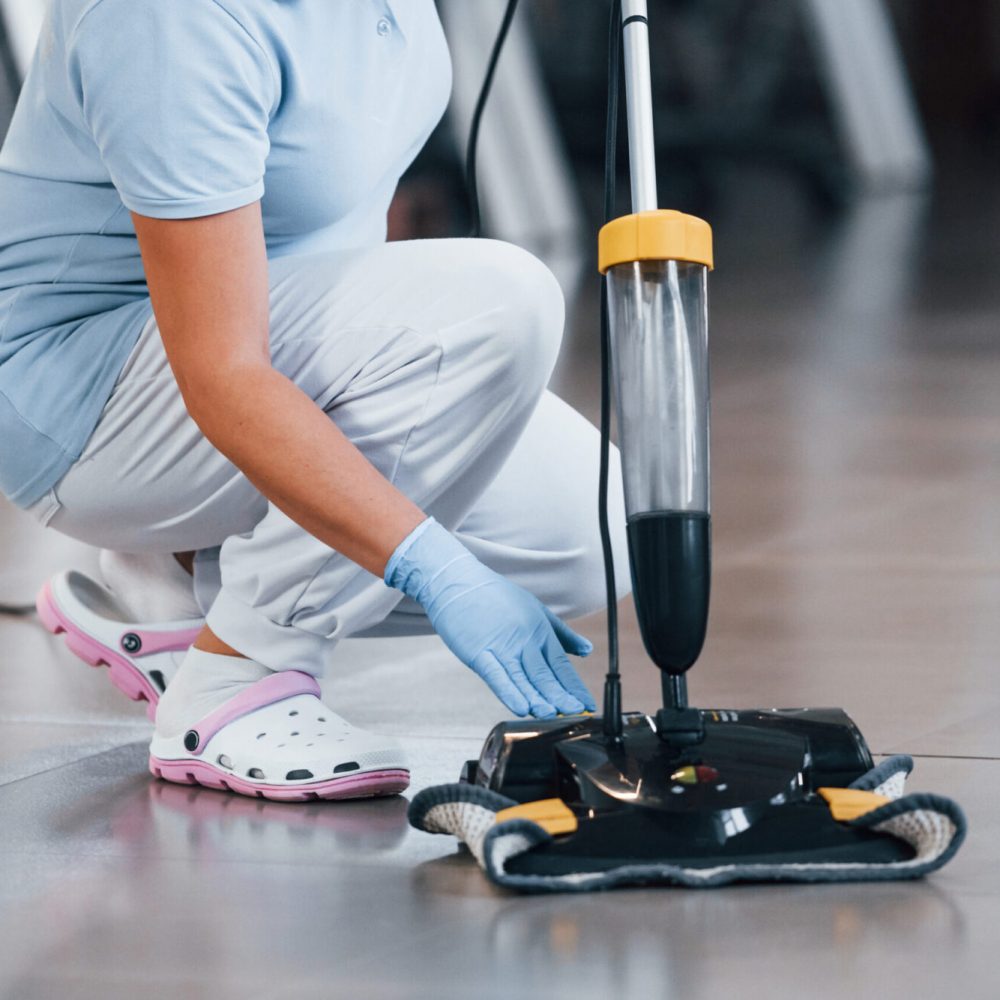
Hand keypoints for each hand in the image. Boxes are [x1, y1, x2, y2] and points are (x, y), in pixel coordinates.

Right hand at [385, 519, 596, 717]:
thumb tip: (587, 649)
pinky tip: (522, 707)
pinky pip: (496, 676)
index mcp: (539, 631)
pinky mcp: (479, 653)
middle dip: (562, 698)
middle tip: (577, 715)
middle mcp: (524, 640)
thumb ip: (562, 634)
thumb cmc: (495, 595)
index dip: (575, 688)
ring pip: (524, 678)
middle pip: (546, 675)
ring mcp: (501, 647)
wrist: (457, 581)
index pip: (562, 665)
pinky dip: (510, 692)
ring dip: (540, 699)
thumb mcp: (535, 609)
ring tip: (554, 716)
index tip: (588, 706)